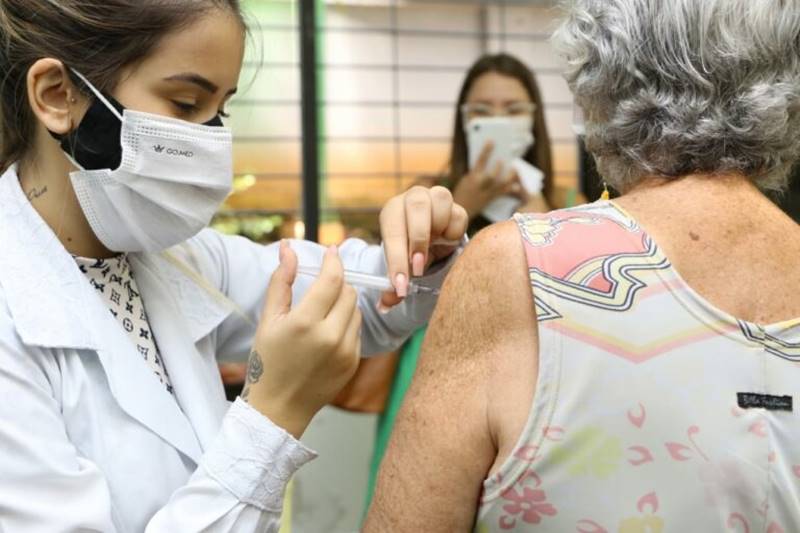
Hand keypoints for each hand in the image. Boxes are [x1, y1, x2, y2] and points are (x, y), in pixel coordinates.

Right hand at [242, 241, 361, 437]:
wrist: (278, 408)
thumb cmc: (267, 362)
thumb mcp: (268, 320)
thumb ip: (281, 281)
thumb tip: (288, 248)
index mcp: (305, 323)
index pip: (332, 279)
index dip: (334, 261)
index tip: (332, 251)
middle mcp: (330, 337)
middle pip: (349, 291)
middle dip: (337, 282)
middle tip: (322, 283)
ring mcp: (345, 351)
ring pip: (356, 310)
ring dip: (343, 302)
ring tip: (321, 311)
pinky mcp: (354, 362)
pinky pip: (356, 330)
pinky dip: (345, 323)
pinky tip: (326, 332)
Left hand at [379, 185, 467, 308]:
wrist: (431, 242)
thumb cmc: (410, 253)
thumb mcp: (400, 268)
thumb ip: (393, 287)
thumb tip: (385, 307)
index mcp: (392, 212)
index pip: (392, 230)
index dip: (396, 258)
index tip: (401, 284)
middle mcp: (412, 199)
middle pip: (416, 206)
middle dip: (418, 240)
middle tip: (418, 268)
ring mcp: (435, 198)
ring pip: (440, 201)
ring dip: (437, 230)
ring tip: (433, 248)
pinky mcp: (456, 206)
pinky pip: (458, 215)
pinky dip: (453, 232)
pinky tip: (445, 241)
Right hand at [452, 141, 521, 218]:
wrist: (460, 210)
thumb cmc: (463, 191)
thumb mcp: (466, 179)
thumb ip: (477, 170)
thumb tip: (490, 159)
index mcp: (471, 178)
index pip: (480, 161)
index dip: (486, 150)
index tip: (491, 140)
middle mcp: (480, 186)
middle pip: (491, 176)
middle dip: (498, 167)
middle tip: (502, 160)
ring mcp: (487, 193)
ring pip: (501, 185)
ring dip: (509, 176)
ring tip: (514, 169)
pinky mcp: (491, 199)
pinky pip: (504, 193)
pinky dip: (511, 188)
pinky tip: (517, 185)